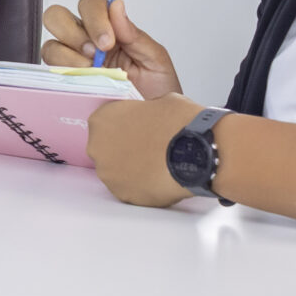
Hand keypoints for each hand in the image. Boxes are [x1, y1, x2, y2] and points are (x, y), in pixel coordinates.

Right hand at [41, 0, 180, 98]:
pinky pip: (50, 72)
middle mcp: (86, 41)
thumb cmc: (158, 92)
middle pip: (58, 16)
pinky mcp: (66, 84)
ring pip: (50, 44)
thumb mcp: (155, 60)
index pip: (90, 5)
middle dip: (73, 32)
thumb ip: (135, 34)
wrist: (154, 125)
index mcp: (110, 29)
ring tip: (91, 72)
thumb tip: (117, 6)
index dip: (94, 17)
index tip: (109, 41)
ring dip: (68, 56)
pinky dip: (63, 74)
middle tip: (95, 53)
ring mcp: (73, 62)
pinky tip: (83, 82)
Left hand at [82, 94, 205, 207]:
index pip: (105, 123)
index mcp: (102, 120)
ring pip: (116, 171)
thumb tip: (150, 116)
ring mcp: (109, 174)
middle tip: (146, 148)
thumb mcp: (161, 101)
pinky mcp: (124, 195)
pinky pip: (129, 189)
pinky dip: (141, 185)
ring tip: (155, 164)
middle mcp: (98, 148)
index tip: (135, 130)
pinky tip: (158, 178)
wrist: (197, 151)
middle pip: (106, 148)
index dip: (123, 126)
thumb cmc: (179, 124)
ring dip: (131, 168)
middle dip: (123, 149)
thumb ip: (145, 110)